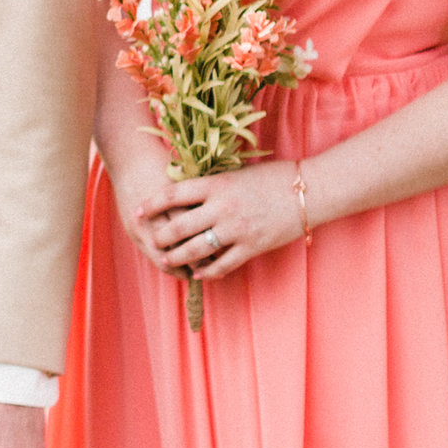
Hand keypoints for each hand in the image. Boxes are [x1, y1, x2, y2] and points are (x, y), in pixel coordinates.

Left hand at [139, 158, 306, 287]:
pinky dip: (207, 270)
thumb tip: (185, 191)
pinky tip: (198, 273)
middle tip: (150, 241)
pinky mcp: (252, 247)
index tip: (138, 211)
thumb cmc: (273, 177)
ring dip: (178, 257)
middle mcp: (222, 207)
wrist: (308, 191)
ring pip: (197, 249)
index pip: (173, 194)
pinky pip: (223, 264)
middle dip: (160, 236)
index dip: (152, 204)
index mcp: (217, 184)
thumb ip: (212, 185)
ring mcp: (237, 230)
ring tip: (167, 260)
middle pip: (179, 226)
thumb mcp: (236, 174)